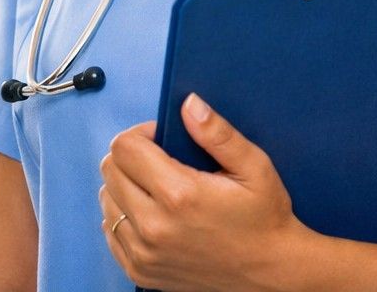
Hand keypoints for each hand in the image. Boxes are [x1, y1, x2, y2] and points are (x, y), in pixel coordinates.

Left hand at [99, 93, 312, 290]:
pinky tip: (152, 212)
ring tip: (158, 186)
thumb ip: (218, 134)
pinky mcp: (140, 272)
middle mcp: (154, 227)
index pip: (125, 148)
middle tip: (161, 158)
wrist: (269, 273)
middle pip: (110, 170)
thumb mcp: (254, 167)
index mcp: (179, 195)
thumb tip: (189, 104)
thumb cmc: (265, 217)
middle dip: (131, 155)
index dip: (142, 133)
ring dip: (126, 185)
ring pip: (107, 200)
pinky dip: (124, 215)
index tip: (163, 137)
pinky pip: (110, 231)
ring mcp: (143, 254)